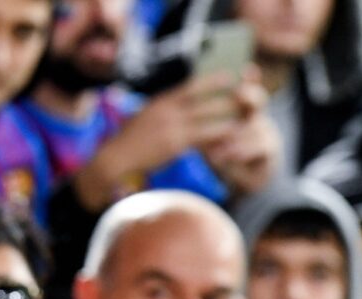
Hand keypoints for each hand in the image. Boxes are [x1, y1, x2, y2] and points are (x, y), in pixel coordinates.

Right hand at [75, 72, 241, 209]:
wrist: (114, 159)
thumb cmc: (127, 142)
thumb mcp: (142, 118)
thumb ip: (159, 111)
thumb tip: (172, 106)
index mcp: (159, 102)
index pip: (188, 86)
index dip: (210, 80)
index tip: (227, 76)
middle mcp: (167, 110)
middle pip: (202, 98)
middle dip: (225, 94)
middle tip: (245, 91)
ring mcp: (171, 126)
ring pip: (207, 116)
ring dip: (228, 114)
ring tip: (246, 114)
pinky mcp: (175, 143)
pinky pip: (204, 136)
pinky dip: (220, 134)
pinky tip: (232, 134)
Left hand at [200, 77, 278, 195]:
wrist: (238, 180)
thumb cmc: (222, 154)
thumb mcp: (210, 138)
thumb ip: (205, 125)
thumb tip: (187, 110)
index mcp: (243, 112)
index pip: (248, 91)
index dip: (251, 80)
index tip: (248, 69)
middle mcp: (258, 118)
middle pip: (258, 102)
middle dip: (249, 96)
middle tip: (239, 94)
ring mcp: (268, 133)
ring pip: (255, 128)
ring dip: (235, 136)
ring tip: (214, 148)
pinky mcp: (271, 152)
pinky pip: (260, 147)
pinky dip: (241, 152)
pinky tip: (225, 156)